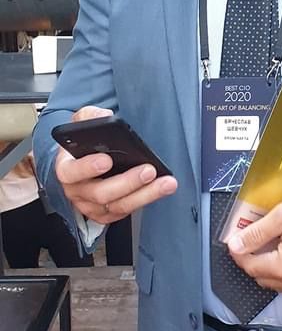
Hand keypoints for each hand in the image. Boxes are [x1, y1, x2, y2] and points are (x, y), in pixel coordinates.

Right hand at [55, 106, 176, 224]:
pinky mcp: (107, 214)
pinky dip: (146, 200)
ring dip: (145, 195)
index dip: (87, 167)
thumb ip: (90, 116)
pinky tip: (161, 189)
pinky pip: (127, 211)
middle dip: (128, 182)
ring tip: (165, 182)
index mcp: (66, 168)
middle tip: (148, 170)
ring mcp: (91, 206)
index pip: (72, 172)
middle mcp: (77, 191)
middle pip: (101, 193)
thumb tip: (104, 117)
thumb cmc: (83, 144)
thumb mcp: (81, 123)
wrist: (81, 164)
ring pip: (118, 205)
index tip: (106, 160)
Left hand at [228, 192, 281, 293]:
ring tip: (277, 246)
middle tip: (259, 241)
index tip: (239, 241)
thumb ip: (256, 233)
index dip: (241, 253)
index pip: (250, 267)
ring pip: (279, 285)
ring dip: (272, 269)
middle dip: (256, 261)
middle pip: (263, 278)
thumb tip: (233, 245)